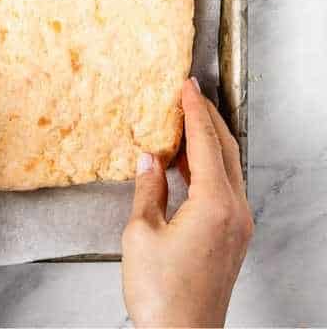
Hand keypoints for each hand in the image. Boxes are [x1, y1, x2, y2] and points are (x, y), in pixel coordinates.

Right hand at [122, 76, 252, 327]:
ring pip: (228, 169)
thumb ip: (147, 190)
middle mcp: (235, 211)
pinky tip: (186, 165)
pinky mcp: (232, 238)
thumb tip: (148, 157)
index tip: (184, 86)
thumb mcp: (141, 233)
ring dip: (208, 142)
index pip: (205, 143)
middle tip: (189, 94)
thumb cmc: (159, 292)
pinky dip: (208, 167)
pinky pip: (226, 189)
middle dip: (207, 119)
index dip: (193, 111)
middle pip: (225, 150)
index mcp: (215, 204)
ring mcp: (238, 226)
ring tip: (185, 123)